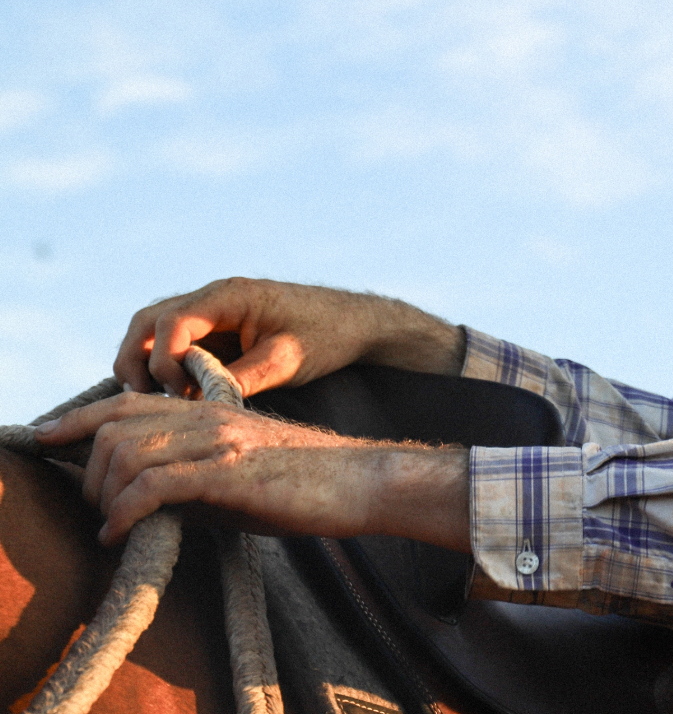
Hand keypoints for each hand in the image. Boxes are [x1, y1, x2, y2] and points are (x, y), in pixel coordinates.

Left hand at [35, 392, 468, 549]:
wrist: (364, 481)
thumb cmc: (306, 484)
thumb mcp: (240, 469)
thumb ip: (192, 470)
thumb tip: (144, 499)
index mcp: (212, 409)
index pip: (128, 403)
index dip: (77, 419)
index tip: (44, 438)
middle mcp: (210, 416)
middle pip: (115, 425)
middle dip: (85, 468)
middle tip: (94, 507)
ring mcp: (219, 441)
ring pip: (126, 453)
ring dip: (103, 494)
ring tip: (111, 523)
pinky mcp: (229, 472)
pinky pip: (153, 486)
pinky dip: (124, 512)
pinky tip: (120, 534)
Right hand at [115, 278, 460, 398]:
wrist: (355, 323)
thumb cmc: (327, 336)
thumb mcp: (288, 361)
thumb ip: (241, 379)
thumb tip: (198, 406)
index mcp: (231, 295)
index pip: (171, 320)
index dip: (163, 359)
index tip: (182, 393)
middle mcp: (213, 298)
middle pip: (147, 322)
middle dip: (138, 361)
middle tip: (151, 401)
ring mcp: (211, 312)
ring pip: (152, 332)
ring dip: (145, 365)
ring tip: (162, 402)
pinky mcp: (214, 330)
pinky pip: (172, 344)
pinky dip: (163, 368)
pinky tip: (178, 398)